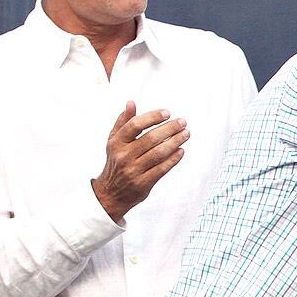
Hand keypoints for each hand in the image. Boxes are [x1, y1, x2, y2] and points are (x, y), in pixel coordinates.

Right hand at [93, 102, 188, 222]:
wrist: (110, 193)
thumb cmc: (116, 161)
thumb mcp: (114, 141)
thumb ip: (123, 122)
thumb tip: (131, 103)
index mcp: (116, 143)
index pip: (135, 125)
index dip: (152, 117)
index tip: (167, 112)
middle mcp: (124, 156)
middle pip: (151, 138)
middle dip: (170, 128)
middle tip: (183, 122)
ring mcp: (133, 170)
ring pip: (159, 153)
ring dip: (175, 142)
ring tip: (186, 134)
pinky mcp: (143, 183)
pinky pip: (162, 168)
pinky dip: (174, 159)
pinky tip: (181, 150)